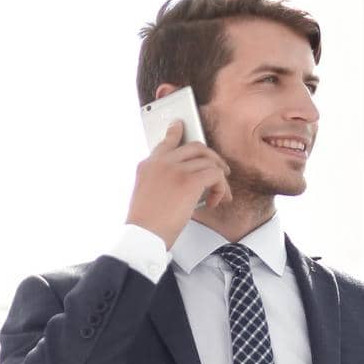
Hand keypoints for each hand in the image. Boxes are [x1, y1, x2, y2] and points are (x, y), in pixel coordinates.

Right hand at [125, 119, 231, 247]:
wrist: (142, 236)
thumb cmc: (145, 225)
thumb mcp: (146, 195)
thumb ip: (160, 182)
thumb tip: (182, 184)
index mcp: (148, 166)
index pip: (166, 142)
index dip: (176, 133)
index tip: (180, 126)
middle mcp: (161, 162)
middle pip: (195, 147)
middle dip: (212, 158)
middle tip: (220, 170)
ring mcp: (176, 169)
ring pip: (209, 162)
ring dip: (219, 179)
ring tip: (220, 194)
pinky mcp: (189, 181)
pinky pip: (216, 176)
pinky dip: (221, 189)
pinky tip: (215, 201)